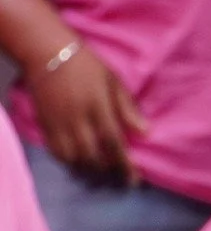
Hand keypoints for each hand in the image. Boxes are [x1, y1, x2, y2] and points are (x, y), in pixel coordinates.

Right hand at [26, 44, 146, 183]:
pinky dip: (69, 161)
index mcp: (98, 107)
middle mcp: (77, 118)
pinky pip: (56, 152)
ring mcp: (59, 122)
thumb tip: (144, 132)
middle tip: (118, 176)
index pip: (114, 143)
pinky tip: (79, 161)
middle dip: (108, 170)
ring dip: (89, 168)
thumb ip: (127, 107)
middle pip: (93, 156)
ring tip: (100, 170)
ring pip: (74, 158)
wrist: (45, 50)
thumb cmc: (85, 65)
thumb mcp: (113, 81)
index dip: (124, 164)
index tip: (134, 179)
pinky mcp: (45, 123)